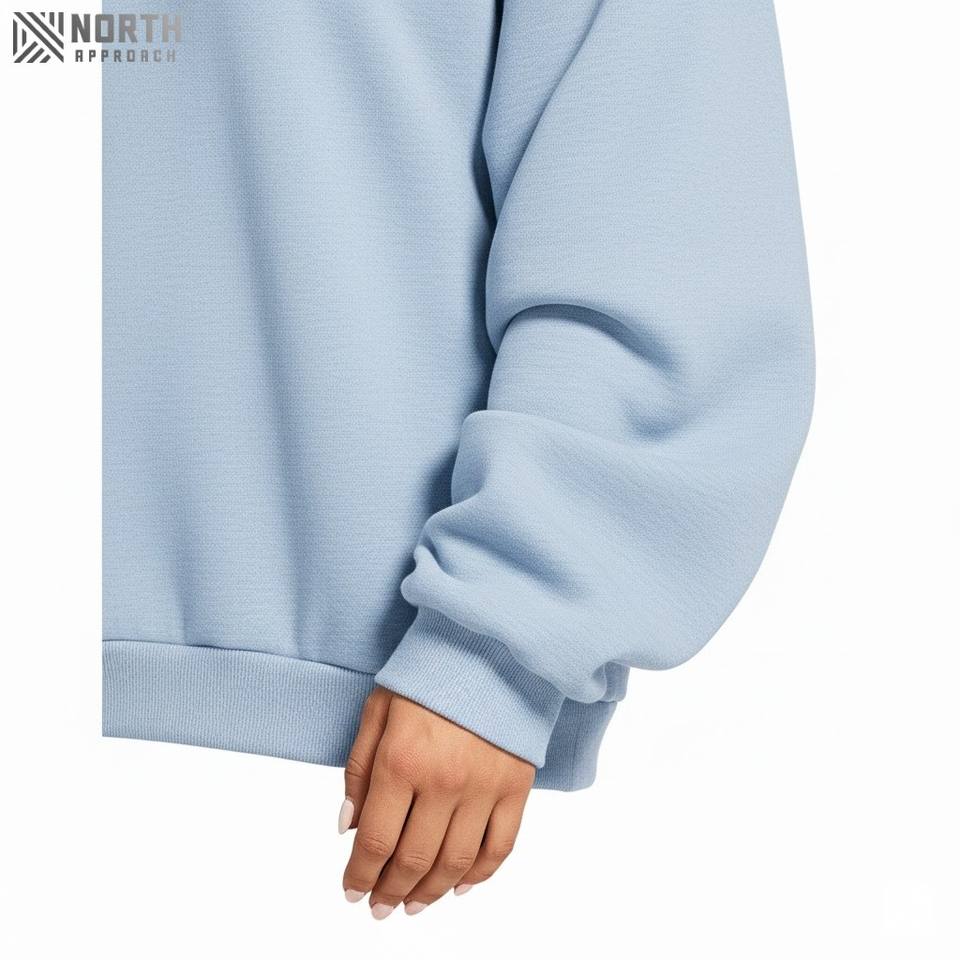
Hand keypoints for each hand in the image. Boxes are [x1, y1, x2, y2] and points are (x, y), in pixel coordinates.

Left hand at [339, 684, 535, 917]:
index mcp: (402, 761)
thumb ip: (359, 769)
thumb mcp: (378, 709)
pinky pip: (499, 847)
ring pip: (455, 863)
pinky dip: (480, 876)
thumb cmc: (428, 673)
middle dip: (390, 892)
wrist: (488, 645)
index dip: (360, 875)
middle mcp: (443, 782)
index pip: (375, 841)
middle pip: (414, 860)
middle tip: (379, 907)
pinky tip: (459, 886)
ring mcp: (484, 786)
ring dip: (430, 894)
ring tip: (413, 905)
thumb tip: (348, 828)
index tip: (352, 891)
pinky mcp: (516, 785)